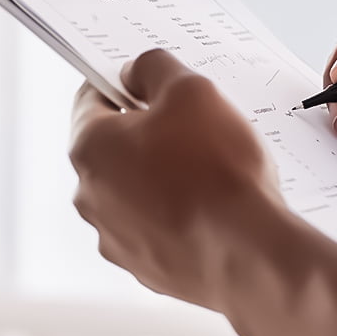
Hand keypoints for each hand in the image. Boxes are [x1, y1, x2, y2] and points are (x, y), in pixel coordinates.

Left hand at [70, 50, 284, 308]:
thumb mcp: (192, 90)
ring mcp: (114, 237)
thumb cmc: (217, 171)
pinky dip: (175, 216)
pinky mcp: (143, 267)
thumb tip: (136, 73)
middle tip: (193, 129)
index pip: (91, 99)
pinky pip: (155, 228)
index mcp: (89, 147)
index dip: (124, 85)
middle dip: (148, 134)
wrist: (247, 253)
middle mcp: (90, 196)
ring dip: (161, 176)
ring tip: (208, 174)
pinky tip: (210, 210)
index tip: (152, 86)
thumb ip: (153, 68)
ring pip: (134, 190)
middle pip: (113, 147)